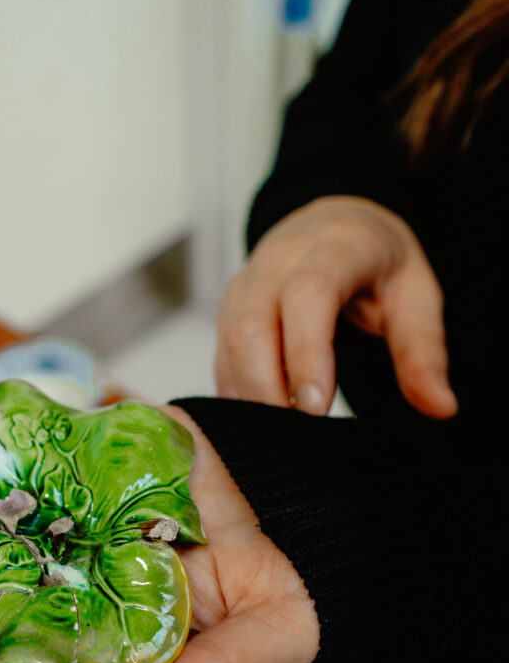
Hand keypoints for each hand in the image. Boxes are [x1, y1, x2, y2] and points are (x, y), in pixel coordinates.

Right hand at [216, 195, 457, 418]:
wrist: (335, 224)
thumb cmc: (378, 265)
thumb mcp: (417, 297)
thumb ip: (424, 352)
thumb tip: (441, 407)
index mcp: (335, 246)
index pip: (308, 294)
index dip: (307, 352)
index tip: (317, 407)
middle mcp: (278, 259)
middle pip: (253, 324)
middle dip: (268, 387)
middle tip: (296, 436)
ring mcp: (246, 283)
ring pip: (230, 342)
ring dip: (250, 396)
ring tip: (281, 437)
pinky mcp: (228, 310)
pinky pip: (221, 356)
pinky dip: (236, 394)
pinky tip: (260, 425)